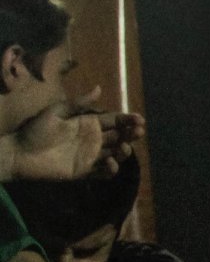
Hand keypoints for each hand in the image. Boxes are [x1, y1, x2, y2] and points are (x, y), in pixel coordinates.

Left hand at [4, 91, 143, 180]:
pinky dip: (111, 169)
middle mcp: (93, 140)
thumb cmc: (36, 130)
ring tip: (124, 147)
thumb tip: (99, 88)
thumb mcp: (56, 112)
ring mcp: (90, 156)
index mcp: (89, 124)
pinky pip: (103, 173)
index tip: (139, 119)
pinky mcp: (84, 172)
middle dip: (132, 134)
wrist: (19, 153)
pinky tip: (110, 162)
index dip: (128, 120)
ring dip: (125, 151)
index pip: (115, 120)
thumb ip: (79, 103)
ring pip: (115, 154)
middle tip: (138, 131)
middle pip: (120, 136)